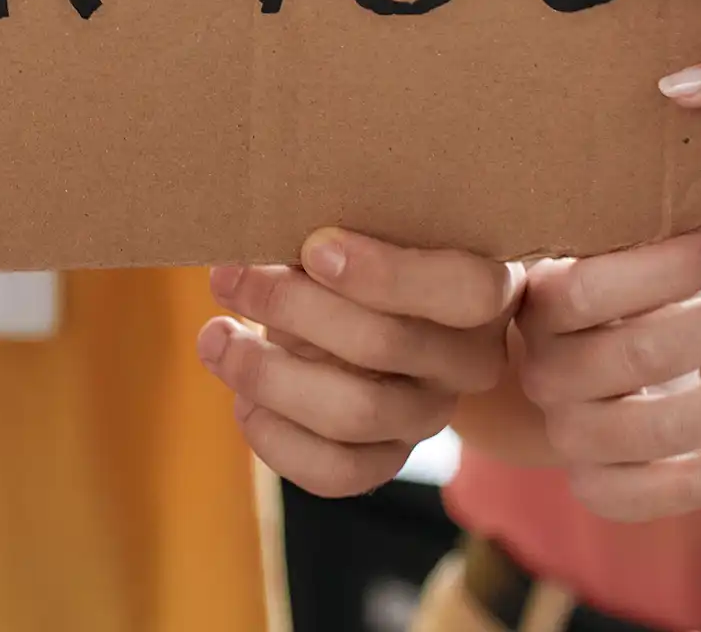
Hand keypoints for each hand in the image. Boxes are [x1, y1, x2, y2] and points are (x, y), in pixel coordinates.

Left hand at [199, 229, 520, 495]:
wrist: (361, 314)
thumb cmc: (361, 252)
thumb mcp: (362, 229)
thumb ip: (337, 230)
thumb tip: (261, 231)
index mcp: (484, 290)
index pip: (467, 290)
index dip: (387, 273)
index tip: (313, 247)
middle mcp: (467, 360)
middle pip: (387, 345)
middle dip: (291, 307)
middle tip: (228, 277)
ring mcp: (429, 416)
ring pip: (355, 413)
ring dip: (268, 374)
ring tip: (215, 339)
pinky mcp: (387, 460)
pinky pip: (335, 472)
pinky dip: (275, 438)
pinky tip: (243, 401)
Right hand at [513, 230, 700, 519]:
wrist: (588, 381)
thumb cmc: (624, 300)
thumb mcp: (617, 255)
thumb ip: (645, 221)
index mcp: (539, 308)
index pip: (593, 289)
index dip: (671, 268)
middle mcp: (545, 377)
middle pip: (639, 357)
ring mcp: (573, 440)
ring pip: (666, 428)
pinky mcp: (609, 491)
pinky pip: (687, 490)